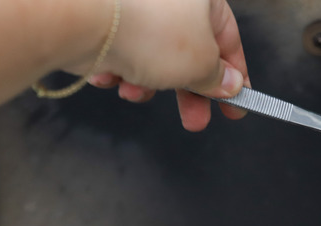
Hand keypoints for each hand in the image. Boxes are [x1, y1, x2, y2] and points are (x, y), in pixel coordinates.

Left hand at [80, 0, 249, 131]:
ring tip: (137, 91)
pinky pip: (124, 53)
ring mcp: (137, 8)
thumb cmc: (149, 31)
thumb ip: (218, 78)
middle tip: (195, 120)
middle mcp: (170, 1)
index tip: (236, 103)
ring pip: (155, 57)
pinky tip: (113, 76)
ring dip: (150, 84)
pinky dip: (122, 71)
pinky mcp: (108, 21)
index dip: (234, 77)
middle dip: (189, 92)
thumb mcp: (201, 64)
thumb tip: (229, 84)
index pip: (229, 40)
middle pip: (190, 53)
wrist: (84, 20)